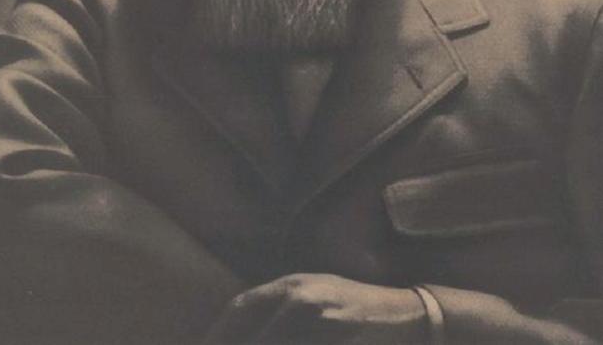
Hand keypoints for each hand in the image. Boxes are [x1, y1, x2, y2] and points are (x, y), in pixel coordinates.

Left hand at [202, 272, 427, 343]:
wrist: (408, 314)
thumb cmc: (353, 309)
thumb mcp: (313, 298)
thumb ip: (278, 310)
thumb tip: (237, 331)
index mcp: (291, 285)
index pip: (240, 309)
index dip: (217, 334)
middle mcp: (301, 298)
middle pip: (251, 330)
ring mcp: (319, 319)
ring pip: (270, 341)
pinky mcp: (335, 334)